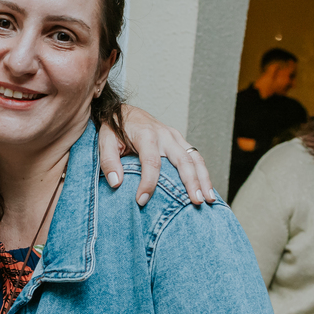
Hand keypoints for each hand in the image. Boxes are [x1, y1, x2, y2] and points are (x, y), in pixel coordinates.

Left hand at [98, 108, 214, 206]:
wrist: (123, 111)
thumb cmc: (114, 129)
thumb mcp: (104, 141)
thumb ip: (108, 161)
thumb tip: (116, 183)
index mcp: (146, 135)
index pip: (151, 162)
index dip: (148, 183)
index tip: (142, 201)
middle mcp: (165, 135)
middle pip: (183, 160)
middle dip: (191, 182)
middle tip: (196, 202)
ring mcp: (175, 137)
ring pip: (195, 158)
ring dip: (204, 179)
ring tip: (209, 199)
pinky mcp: (179, 141)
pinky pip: (195, 157)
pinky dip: (203, 173)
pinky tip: (206, 189)